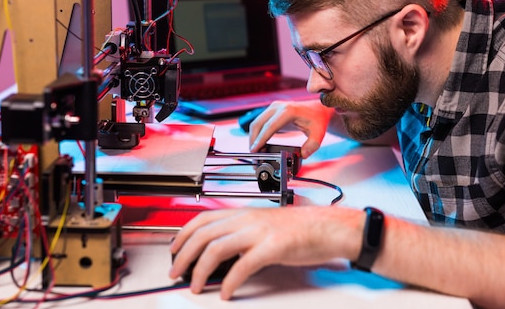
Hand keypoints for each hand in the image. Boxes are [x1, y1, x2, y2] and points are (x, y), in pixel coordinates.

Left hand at [169, 206, 364, 299]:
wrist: (329, 227)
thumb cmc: (301, 228)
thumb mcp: (265, 225)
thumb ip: (243, 233)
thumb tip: (223, 251)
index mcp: (244, 213)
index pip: (203, 218)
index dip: (184, 234)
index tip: (175, 249)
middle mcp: (248, 218)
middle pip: (204, 234)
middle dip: (184, 255)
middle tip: (176, 272)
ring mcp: (260, 231)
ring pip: (217, 247)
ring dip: (201, 269)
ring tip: (196, 285)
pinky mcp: (273, 247)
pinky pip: (243, 265)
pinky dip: (230, 280)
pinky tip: (227, 292)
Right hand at [248, 99, 333, 158]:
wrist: (317, 109)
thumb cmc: (317, 120)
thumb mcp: (319, 133)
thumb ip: (312, 145)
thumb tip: (303, 155)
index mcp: (288, 111)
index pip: (270, 126)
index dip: (261, 139)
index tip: (255, 150)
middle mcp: (278, 107)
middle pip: (258, 124)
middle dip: (254, 140)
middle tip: (254, 155)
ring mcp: (273, 108)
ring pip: (256, 123)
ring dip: (254, 138)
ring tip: (256, 152)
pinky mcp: (271, 112)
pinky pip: (260, 123)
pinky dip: (257, 134)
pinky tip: (260, 145)